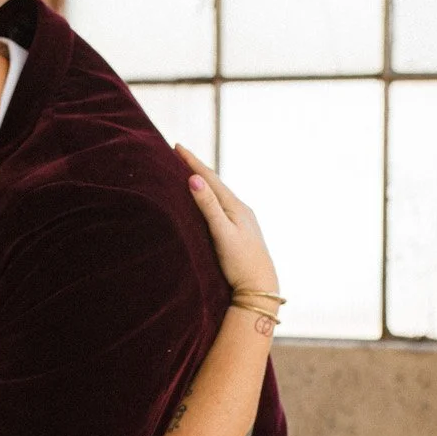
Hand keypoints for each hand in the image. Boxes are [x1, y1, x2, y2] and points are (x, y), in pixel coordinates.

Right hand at [175, 145, 278, 297]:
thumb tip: (194, 179)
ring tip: (190, 173)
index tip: (176, 146)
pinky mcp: (241, 233)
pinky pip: (222, 207)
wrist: (260, 289)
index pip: (210, 179)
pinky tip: (209, 203)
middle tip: (179, 154)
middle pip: (215, 183)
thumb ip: (208, 207)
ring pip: (219, 195)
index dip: (192, 162)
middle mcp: (241, 210)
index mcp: (236, 207)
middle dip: (197, 168)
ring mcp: (243, 221)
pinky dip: (211, 198)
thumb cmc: (240, 263)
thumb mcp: (222, 233)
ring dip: (204, 183)